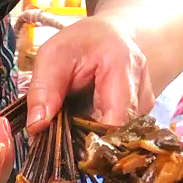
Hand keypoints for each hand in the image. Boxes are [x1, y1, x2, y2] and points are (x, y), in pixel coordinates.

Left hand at [26, 15, 153, 132]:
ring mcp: (146, 103)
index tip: (64, 146)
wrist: (108, 36)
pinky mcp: (142, 114)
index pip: (113, 122)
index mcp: (122, 66)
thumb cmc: (79, 44)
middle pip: (117, 134)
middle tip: (65, 134)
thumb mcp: (52, 57)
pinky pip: (121, 134)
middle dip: (88, 141)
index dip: (88, 141)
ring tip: (76, 123)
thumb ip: (43, 89)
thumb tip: (36, 127)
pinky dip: (102, 134)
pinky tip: (89, 122)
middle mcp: (142, 87)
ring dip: (94, 138)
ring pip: (119, 137)